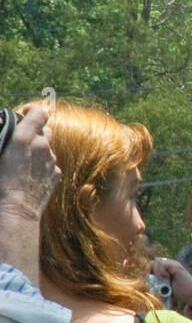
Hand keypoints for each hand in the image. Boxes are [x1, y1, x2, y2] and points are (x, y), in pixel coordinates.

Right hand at [0, 105, 59, 222]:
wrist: (15, 213)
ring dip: (38, 148)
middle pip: (45, 129)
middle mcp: (42, 147)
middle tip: (20, 140)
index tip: (25, 112)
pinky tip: (28, 174)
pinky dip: (42, 164)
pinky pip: (50, 164)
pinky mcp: (56, 174)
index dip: (33, 110)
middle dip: (34, 131)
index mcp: (24, 139)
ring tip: (22, 160)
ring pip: (48, 147)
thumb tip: (3, 124)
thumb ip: (1, 136)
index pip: (40, 112)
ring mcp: (51, 161)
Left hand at [150, 257, 191, 312]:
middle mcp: (170, 265)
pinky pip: (163, 263)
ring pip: (157, 261)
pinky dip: (161, 270)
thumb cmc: (180, 292)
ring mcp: (174, 265)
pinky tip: (165, 277)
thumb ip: (158, 282)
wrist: (191, 294)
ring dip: (156, 271)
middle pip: (154, 262)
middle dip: (151, 270)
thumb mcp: (165, 287)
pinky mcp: (177, 267)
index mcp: (167, 269)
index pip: (153, 265)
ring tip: (161, 278)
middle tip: (155, 279)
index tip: (150, 280)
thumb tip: (148, 279)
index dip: (150, 271)